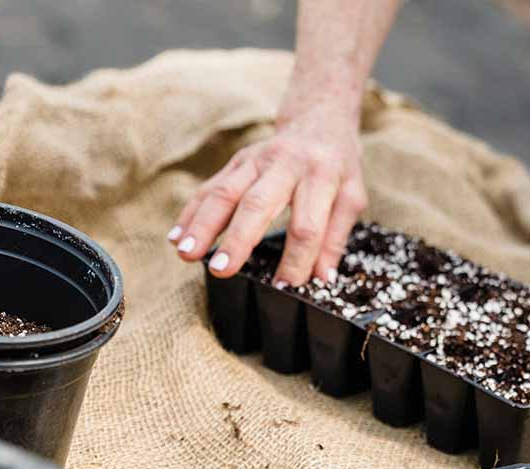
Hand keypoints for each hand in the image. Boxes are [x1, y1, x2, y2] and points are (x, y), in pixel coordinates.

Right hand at [169, 101, 367, 284]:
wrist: (319, 120)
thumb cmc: (338, 166)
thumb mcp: (352, 197)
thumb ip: (336, 237)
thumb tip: (322, 279)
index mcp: (320, 176)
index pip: (306, 224)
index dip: (296, 258)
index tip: (285, 285)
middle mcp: (285, 165)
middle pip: (258, 204)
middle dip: (238, 238)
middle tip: (222, 268)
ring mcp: (256, 160)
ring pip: (225, 192)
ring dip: (203, 224)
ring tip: (187, 253)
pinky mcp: (237, 161)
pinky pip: (210, 187)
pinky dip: (192, 212)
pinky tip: (177, 236)